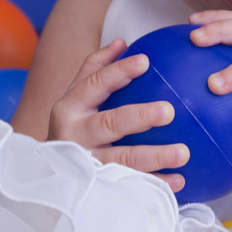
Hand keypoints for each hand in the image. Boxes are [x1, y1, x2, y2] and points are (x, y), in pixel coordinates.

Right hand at [49, 38, 188, 190]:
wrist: (48, 177)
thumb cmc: (74, 126)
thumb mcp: (76, 97)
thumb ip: (96, 68)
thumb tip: (122, 42)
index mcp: (70, 107)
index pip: (95, 84)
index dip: (119, 72)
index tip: (145, 61)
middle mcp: (75, 135)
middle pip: (110, 123)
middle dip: (139, 117)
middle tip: (169, 111)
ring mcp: (86, 164)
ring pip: (122, 159)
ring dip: (154, 156)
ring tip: (183, 152)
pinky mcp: (98, 189)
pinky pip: (131, 186)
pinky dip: (156, 185)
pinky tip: (180, 181)